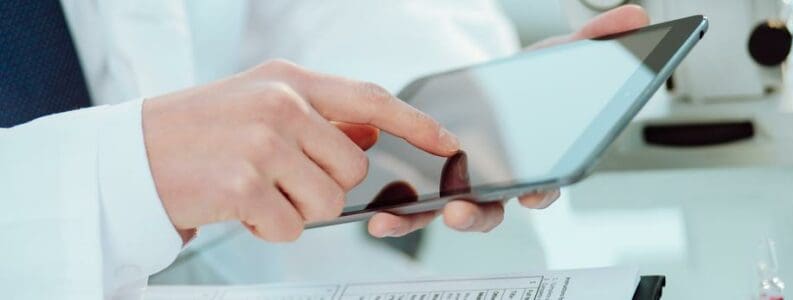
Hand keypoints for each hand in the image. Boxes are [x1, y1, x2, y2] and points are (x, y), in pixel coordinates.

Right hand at [143, 60, 459, 242]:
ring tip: (257, 190)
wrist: (130, 156)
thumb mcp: (259, 102)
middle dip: (326, 185)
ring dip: (298, 209)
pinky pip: (292, 227)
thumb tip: (373, 133)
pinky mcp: (244, 184)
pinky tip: (240, 207)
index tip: (447, 143)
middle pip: (355, 166)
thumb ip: (320, 116)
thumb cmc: (198, 130)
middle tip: (282, 179)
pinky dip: (270, 228)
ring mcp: (263, 143)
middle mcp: (281, 105)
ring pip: (329, 201)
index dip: (415, 123)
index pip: (371, 99)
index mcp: (289, 80)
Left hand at [366, 4, 650, 237]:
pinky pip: (416, 207)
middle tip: (462, 213)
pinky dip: (397, 214)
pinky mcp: (430, 183)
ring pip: (450, 214)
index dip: (541, 193)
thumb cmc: (531, 83)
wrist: (489, 87)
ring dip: (425, 221)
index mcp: (535, 162)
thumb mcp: (561, 57)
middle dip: (478, 215)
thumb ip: (597, 42)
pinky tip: (376, 215)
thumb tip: (636, 17)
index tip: (536, 196)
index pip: (544, 185)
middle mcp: (502, 183)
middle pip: (494, 209)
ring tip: (398, 220)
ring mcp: (466, 186)